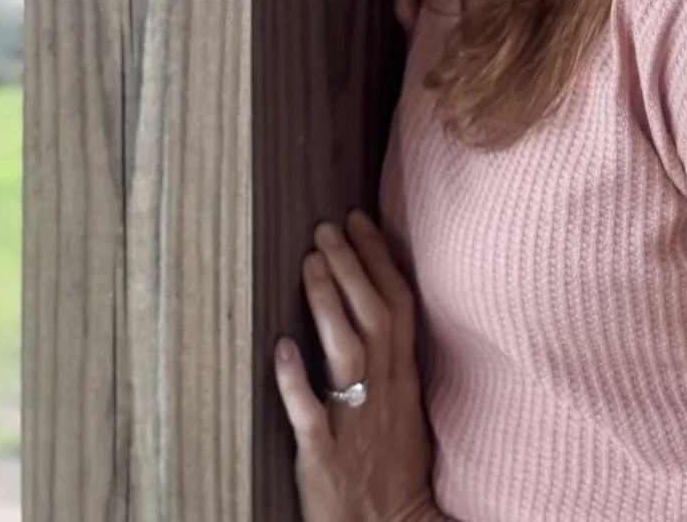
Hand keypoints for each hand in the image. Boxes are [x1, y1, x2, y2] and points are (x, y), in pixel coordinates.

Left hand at [275, 211, 435, 521]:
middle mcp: (385, 393)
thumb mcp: (405, 406)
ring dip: (329, 305)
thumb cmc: (393, 467)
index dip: (380, 258)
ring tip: (309, 263)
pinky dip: (296, 380)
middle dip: (353, 267)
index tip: (360, 219)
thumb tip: (372, 306)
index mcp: (405, 379)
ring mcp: (355, 423)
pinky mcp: (324, 456)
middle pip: (375, 317)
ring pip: (347, 353)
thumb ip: (391, 358)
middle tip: (327, 227)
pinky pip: (311, 414)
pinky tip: (282, 347)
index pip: (400, 304)